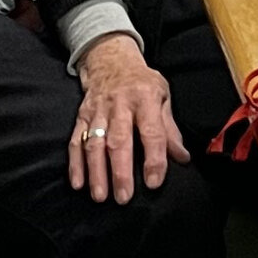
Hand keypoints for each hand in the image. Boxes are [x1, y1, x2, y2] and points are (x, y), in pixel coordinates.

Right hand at [70, 35, 188, 203]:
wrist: (110, 59)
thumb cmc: (142, 83)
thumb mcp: (162, 96)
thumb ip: (170, 129)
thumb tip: (182, 158)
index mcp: (145, 98)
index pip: (151, 131)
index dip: (153, 158)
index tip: (153, 182)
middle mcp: (119, 104)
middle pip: (119, 140)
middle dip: (120, 171)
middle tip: (124, 197)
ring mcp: (98, 111)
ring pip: (94, 143)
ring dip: (96, 172)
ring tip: (100, 196)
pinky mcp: (82, 116)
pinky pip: (76, 141)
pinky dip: (75, 164)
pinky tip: (78, 183)